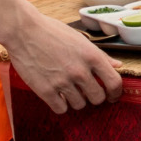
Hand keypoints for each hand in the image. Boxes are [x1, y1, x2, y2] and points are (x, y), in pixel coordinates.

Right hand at [6, 14, 123, 113]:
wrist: (23, 31)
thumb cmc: (52, 32)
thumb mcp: (81, 39)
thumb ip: (100, 55)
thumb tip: (117, 66)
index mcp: (92, 56)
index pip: (114, 83)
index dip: (116, 93)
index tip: (113, 96)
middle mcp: (80, 71)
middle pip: (98, 98)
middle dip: (95, 97)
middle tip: (88, 93)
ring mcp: (62, 82)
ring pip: (80, 105)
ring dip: (77, 101)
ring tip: (70, 91)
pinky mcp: (45, 90)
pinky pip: (61, 109)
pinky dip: (61, 105)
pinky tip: (58, 96)